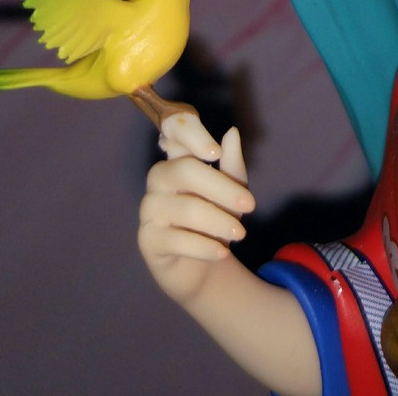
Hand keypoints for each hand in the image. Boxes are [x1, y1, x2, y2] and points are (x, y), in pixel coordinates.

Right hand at [138, 114, 255, 308]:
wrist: (201, 265)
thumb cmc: (216, 219)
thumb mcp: (232, 192)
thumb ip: (232, 164)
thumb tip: (231, 133)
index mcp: (179, 159)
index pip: (175, 133)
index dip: (191, 134)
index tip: (215, 152)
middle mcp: (159, 179)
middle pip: (185, 171)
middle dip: (222, 188)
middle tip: (250, 205)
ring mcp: (149, 209)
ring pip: (185, 208)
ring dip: (218, 222)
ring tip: (240, 233)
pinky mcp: (147, 239)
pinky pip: (176, 240)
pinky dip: (204, 246)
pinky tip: (223, 253)